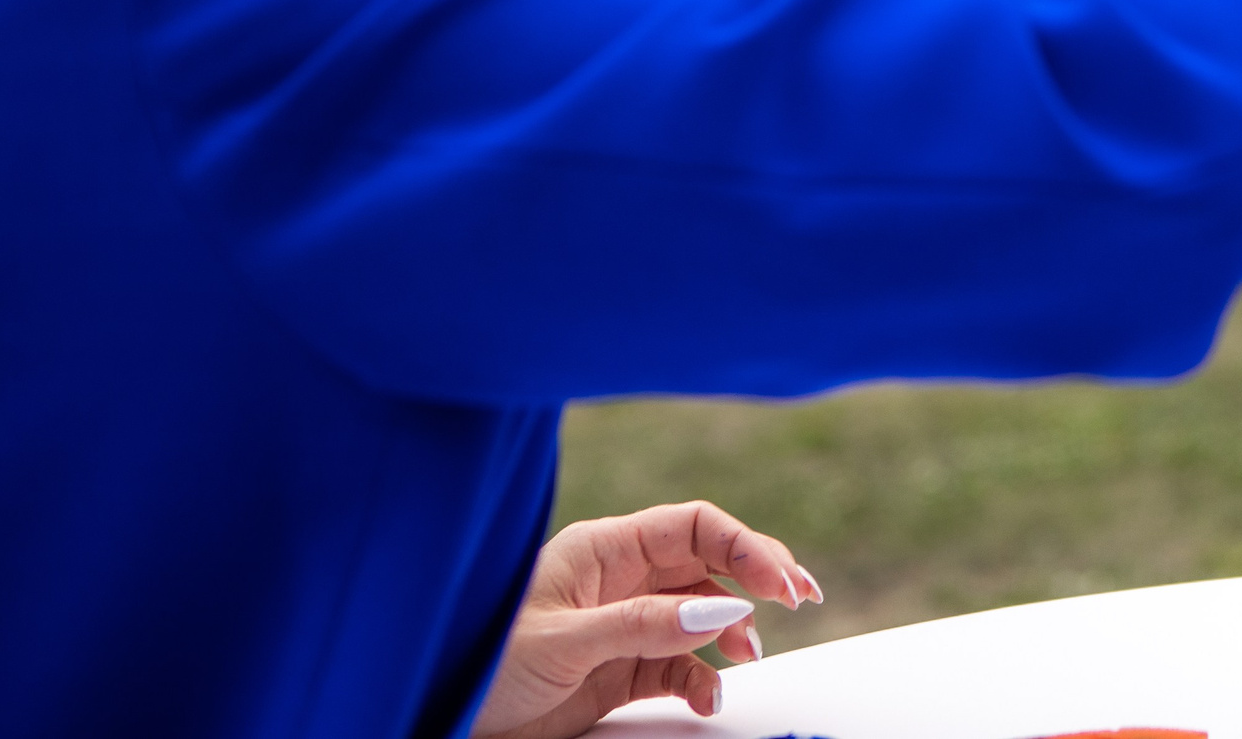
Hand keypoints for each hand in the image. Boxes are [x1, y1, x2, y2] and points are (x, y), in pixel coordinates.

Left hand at [473, 501, 823, 738]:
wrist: (438, 714)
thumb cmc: (478, 665)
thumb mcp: (564, 641)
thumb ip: (643, 624)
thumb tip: (721, 612)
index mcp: (606, 549)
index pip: (695, 527)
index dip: (746, 546)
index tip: (782, 581)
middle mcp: (622, 578)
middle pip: (710, 563)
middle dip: (760, 577)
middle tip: (802, 598)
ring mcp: (626, 622)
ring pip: (704, 614)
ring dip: (735, 630)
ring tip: (750, 654)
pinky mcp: (622, 668)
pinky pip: (681, 664)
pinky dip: (703, 679)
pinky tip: (708, 694)